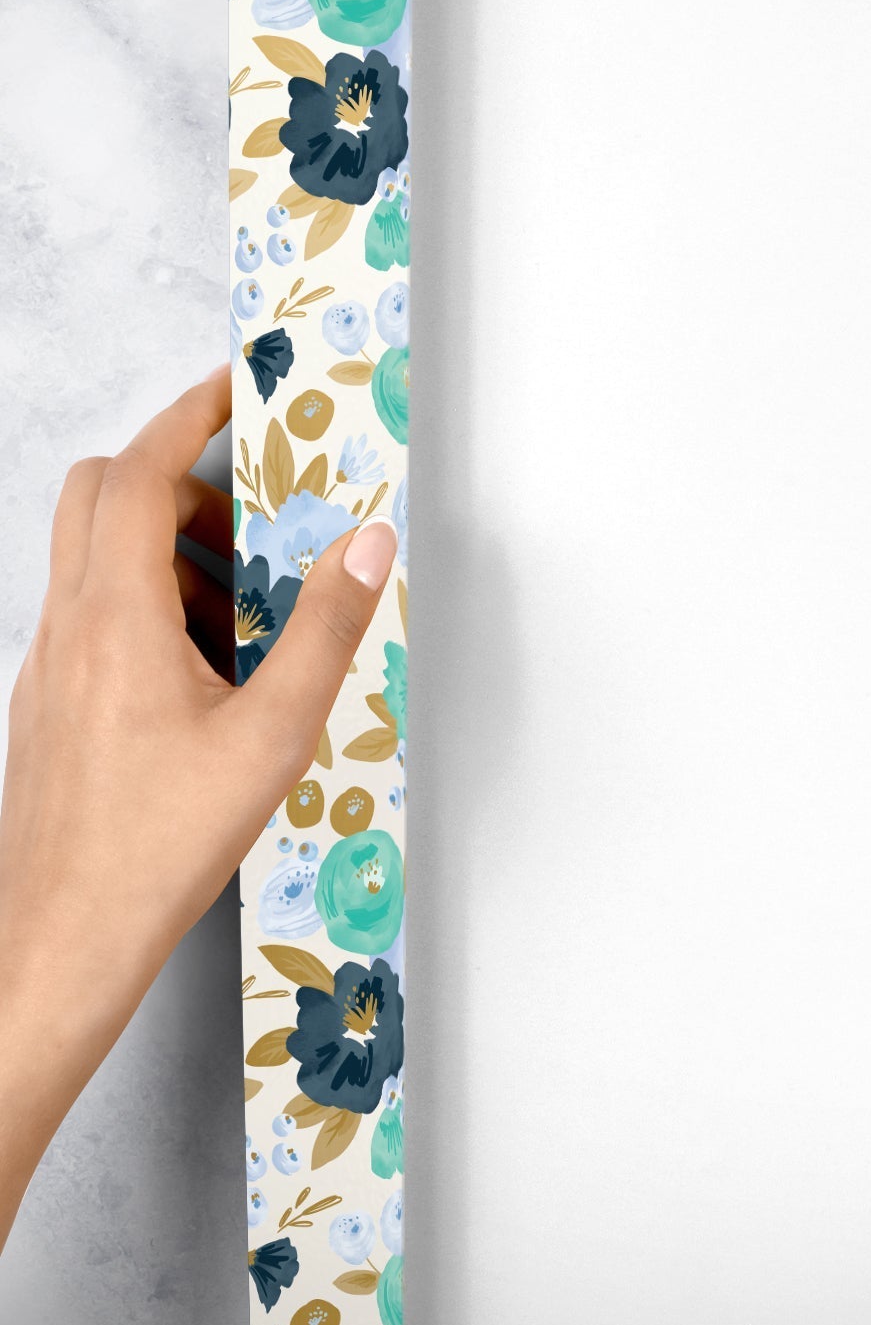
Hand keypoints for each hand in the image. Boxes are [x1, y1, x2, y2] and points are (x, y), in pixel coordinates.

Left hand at [0, 366, 397, 1247]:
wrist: (63, 937)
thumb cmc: (158, 847)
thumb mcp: (272, 734)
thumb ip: (325, 631)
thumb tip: (365, 547)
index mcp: (114, 618)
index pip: (135, 474)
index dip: (186, 417)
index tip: (233, 387)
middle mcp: (68, 628)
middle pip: (94, 497)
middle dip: (171, 474)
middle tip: (246, 500)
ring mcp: (50, 667)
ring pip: (91, 558)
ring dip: (163, 544)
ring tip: (245, 596)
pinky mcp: (52, 705)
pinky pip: (93, 615)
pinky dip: (148, 602)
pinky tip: (210, 667)